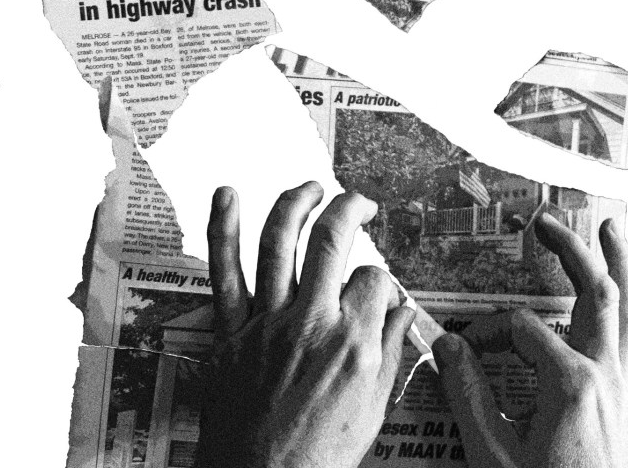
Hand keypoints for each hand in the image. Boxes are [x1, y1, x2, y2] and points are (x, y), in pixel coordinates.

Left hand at [196, 182, 415, 467]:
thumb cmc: (319, 455)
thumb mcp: (373, 409)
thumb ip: (390, 351)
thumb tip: (404, 312)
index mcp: (353, 343)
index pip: (375, 279)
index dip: (379, 278)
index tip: (374, 289)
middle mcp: (311, 322)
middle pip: (333, 240)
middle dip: (351, 208)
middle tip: (359, 202)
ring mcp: (266, 322)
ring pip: (281, 241)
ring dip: (298, 202)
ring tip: (312, 186)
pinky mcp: (230, 331)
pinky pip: (224, 271)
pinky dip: (223, 229)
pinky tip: (227, 195)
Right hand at [432, 214, 627, 467]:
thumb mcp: (490, 452)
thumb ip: (467, 392)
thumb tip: (446, 345)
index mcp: (570, 384)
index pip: (520, 329)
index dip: (485, 331)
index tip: (462, 347)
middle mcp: (605, 376)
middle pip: (595, 294)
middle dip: (573, 250)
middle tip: (549, 221)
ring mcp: (623, 386)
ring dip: (621, 264)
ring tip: (614, 229)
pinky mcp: (627, 400)